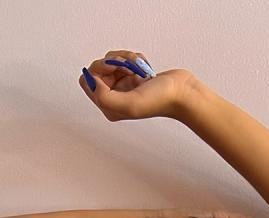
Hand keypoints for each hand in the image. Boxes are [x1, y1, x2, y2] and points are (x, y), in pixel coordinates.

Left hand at [79, 51, 194, 121]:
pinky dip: (134, 58)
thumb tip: (91, 81)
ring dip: (126, 59)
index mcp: (108, 108)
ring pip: (112, 60)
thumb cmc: (158, 100)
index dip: (98, 71)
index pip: (87, 82)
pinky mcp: (132, 76)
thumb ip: (104, 97)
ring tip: (138, 67)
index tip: (114, 70)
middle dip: (113, 62)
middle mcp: (113, 97)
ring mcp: (123, 85)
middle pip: (98, 68)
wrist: (181, 92)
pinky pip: (124, 58)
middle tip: (128, 67)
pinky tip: (144, 68)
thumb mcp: (128, 104)